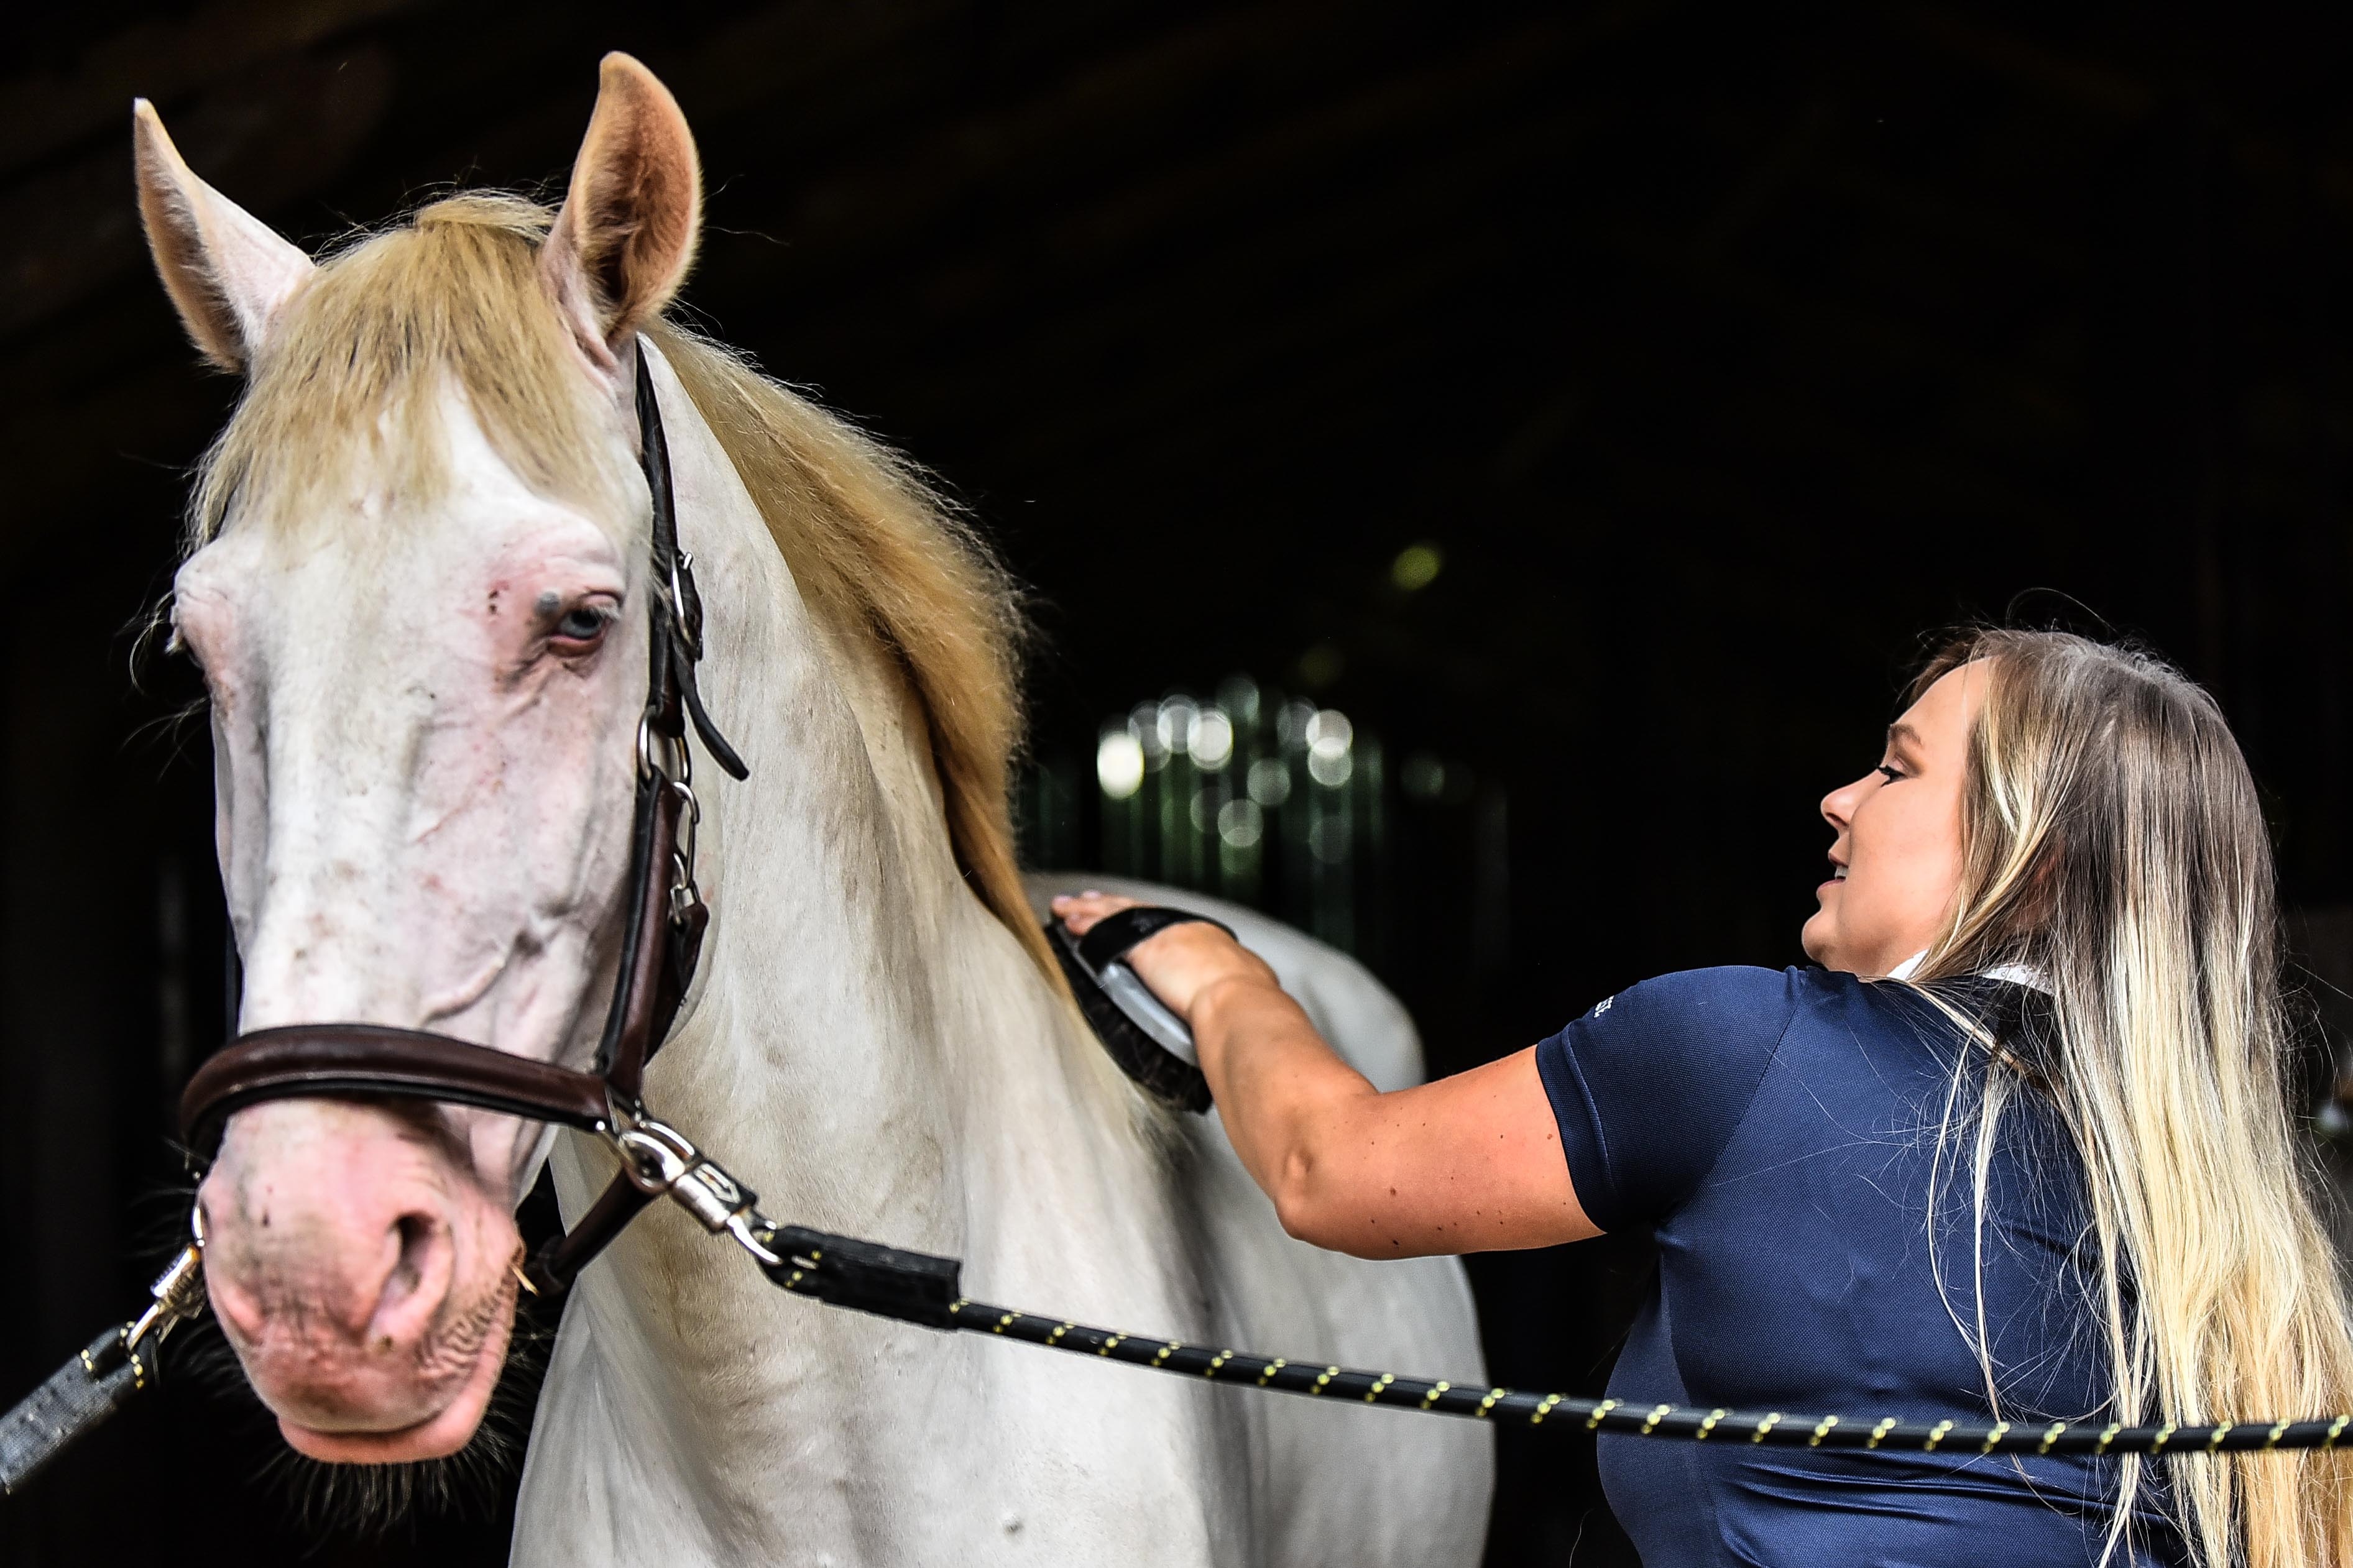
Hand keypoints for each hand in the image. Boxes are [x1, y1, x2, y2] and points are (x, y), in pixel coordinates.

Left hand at [1050, 891, 1277, 1024]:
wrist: (1239, 1001)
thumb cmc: (1248, 1001)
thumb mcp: (1251, 982)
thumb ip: (1245, 980)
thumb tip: (1253, 989)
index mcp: (1208, 936)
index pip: (1166, 921)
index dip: (1143, 916)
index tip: (1130, 912)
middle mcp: (1184, 928)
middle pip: (1138, 911)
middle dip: (1111, 905)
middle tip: (1089, 898)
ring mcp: (1163, 936)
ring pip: (1116, 915)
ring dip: (1089, 910)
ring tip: (1067, 906)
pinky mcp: (1143, 949)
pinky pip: (1105, 932)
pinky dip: (1086, 925)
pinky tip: (1070, 922)